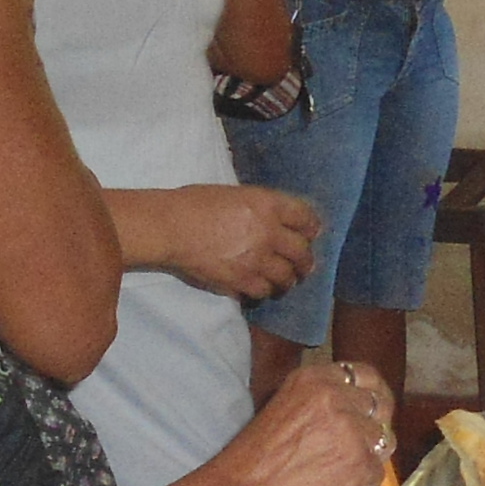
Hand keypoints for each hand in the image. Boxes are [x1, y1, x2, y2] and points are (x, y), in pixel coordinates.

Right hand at [146, 184, 318, 299]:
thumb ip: (260, 207)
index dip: (312, 227)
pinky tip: (260, 288)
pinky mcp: (242, 281)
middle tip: (304, 266)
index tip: (312, 234)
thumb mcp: (235, 194)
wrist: (172, 227)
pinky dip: (264, 291)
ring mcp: (257, 260)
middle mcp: (269, 233)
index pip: (305, 218)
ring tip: (284, 282)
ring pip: (287, 277)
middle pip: (302, 252)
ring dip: (288, 280)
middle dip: (306, 261)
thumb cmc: (195, 203)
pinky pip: (264, 291)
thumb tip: (275, 220)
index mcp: (267, 205)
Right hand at [219, 360, 394, 485]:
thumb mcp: (286, 404)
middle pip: (381, 404)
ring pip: (384, 440)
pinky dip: (361, 484)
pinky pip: (377, 472)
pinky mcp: (359, 460)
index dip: (373, 393)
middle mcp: (336, 396)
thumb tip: (359, 413)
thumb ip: (321, 401)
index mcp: (315, 378)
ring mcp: (351, 428)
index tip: (373, 408)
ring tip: (340, 472)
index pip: (364, 374)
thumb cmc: (256, 454)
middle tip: (369, 443)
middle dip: (378, 424)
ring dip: (369, 457)